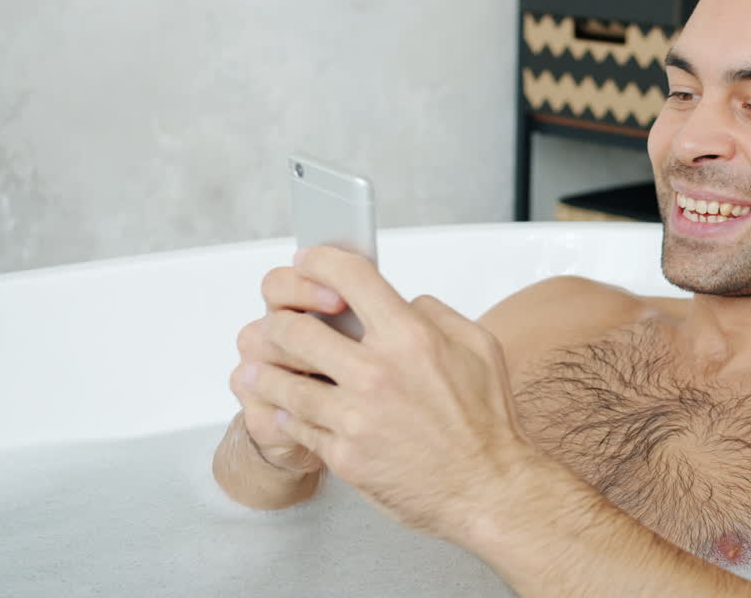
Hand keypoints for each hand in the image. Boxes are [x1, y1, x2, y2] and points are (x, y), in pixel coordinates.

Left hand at [236, 246, 535, 540]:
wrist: (488, 489)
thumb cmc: (487, 423)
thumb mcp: (479, 347)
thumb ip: (436, 315)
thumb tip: (403, 302)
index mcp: (411, 338)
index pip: (349, 277)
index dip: (320, 261)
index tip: (309, 262)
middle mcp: (377, 374)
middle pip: (294, 329)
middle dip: (280, 321)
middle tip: (278, 323)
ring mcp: (355, 418)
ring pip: (282, 381)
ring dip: (268, 370)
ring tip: (262, 366)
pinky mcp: (344, 456)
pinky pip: (296, 426)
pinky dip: (287, 414)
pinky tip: (288, 408)